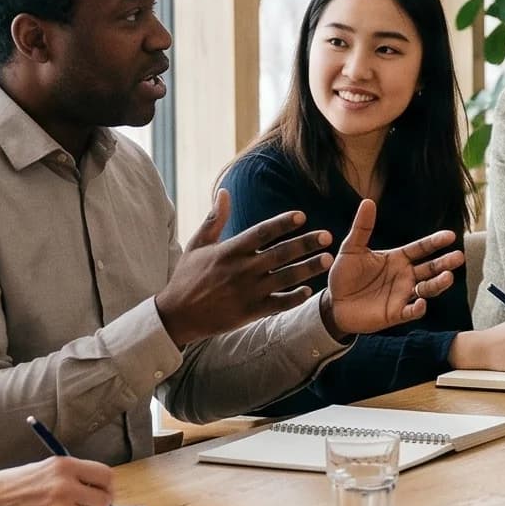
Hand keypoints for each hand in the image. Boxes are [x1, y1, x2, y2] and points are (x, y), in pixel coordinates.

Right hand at [0, 456, 115, 505]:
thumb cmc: (8, 487)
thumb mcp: (42, 469)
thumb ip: (70, 475)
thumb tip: (95, 486)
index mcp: (64, 466)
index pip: (106, 475)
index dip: (107, 486)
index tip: (103, 491)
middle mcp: (66, 486)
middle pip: (103, 499)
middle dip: (98, 505)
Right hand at [155, 194, 330, 344]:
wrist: (177, 315)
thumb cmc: (187, 276)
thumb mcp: (197, 244)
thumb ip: (214, 219)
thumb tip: (224, 191)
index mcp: (229, 251)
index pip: (261, 233)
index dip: (282, 223)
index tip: (302, 216)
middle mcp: (241, 270)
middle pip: (279, 253)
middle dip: (305, 244)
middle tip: (327, 236)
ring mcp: (247, 292)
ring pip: (284, 278)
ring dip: (307, 268)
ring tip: (327, 259)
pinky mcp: (249, 312)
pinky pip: (277, 304)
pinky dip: (294, 298)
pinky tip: (309, 291)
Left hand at [323, 198, 465, 336]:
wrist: (333, 303)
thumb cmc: (344, 275)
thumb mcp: (351, 248)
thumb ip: (362, 227)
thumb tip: (368, 201)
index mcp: (398, 259)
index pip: (421, 248)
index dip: (435, 242)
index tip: (450, 236)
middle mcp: (405, 276)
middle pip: (431, 268)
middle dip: (445, 263)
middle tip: (458, 257)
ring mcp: (402, 295)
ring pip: (427, 289)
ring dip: (438, 284)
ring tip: (448, 276)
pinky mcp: (396, 313)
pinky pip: (411, 311)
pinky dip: (418, 308)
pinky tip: (421, 303)